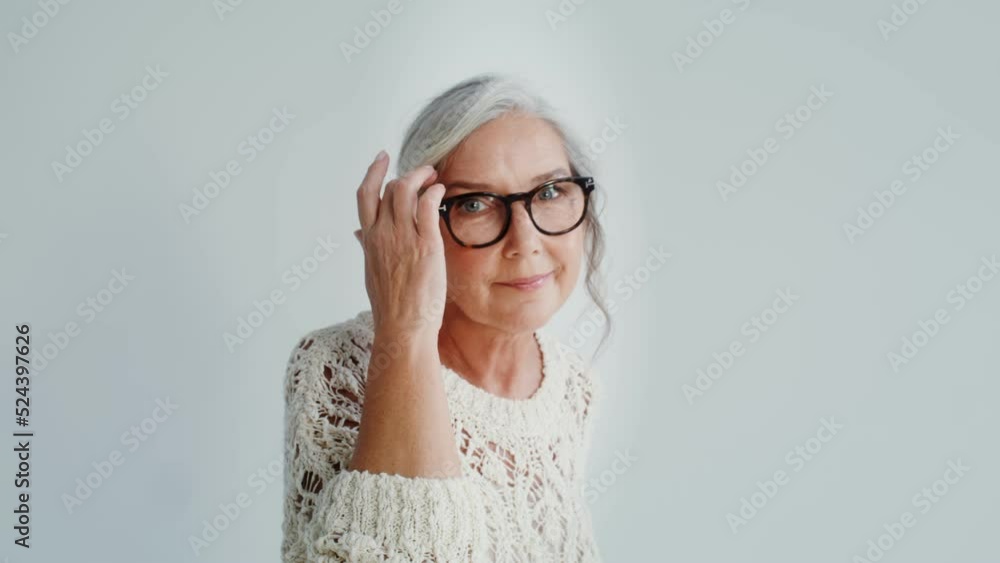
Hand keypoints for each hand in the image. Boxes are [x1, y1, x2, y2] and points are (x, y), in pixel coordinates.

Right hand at [355, 151, 447, 338]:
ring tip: (435, 177)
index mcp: (369, 240)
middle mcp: (383, 234)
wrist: (403, 328)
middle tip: (425, 173)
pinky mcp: (425, 244)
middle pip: (389, 188)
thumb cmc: (391, 306)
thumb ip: (367, 249)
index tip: (382, 158)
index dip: (373, 172)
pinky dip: (433, 192)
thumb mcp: (371, 272)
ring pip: (406, 190)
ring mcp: (402, 238)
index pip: (365, 196)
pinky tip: (441, 192)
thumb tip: (359, 236)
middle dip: (408, 174)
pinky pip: (427, 205)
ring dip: (422, 177)